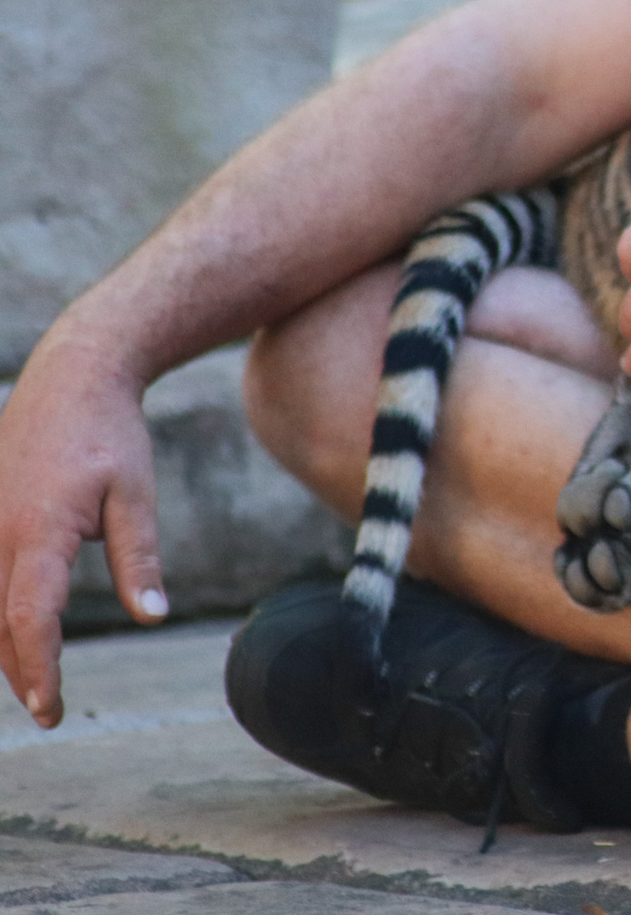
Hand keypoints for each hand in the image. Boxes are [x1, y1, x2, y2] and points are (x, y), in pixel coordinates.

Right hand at [0, 333, 168, 728]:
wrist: (72, 379)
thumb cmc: (112, 436)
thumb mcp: (137, 496)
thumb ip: (140, 558)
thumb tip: (152, 615)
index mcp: (38, 532)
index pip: (31, 618)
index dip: (39, 668)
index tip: (52, 707)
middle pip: (1, 622)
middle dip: (22, 671)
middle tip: (49, 714)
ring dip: (5, 647)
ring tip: (33, 687)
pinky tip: (12, 636)